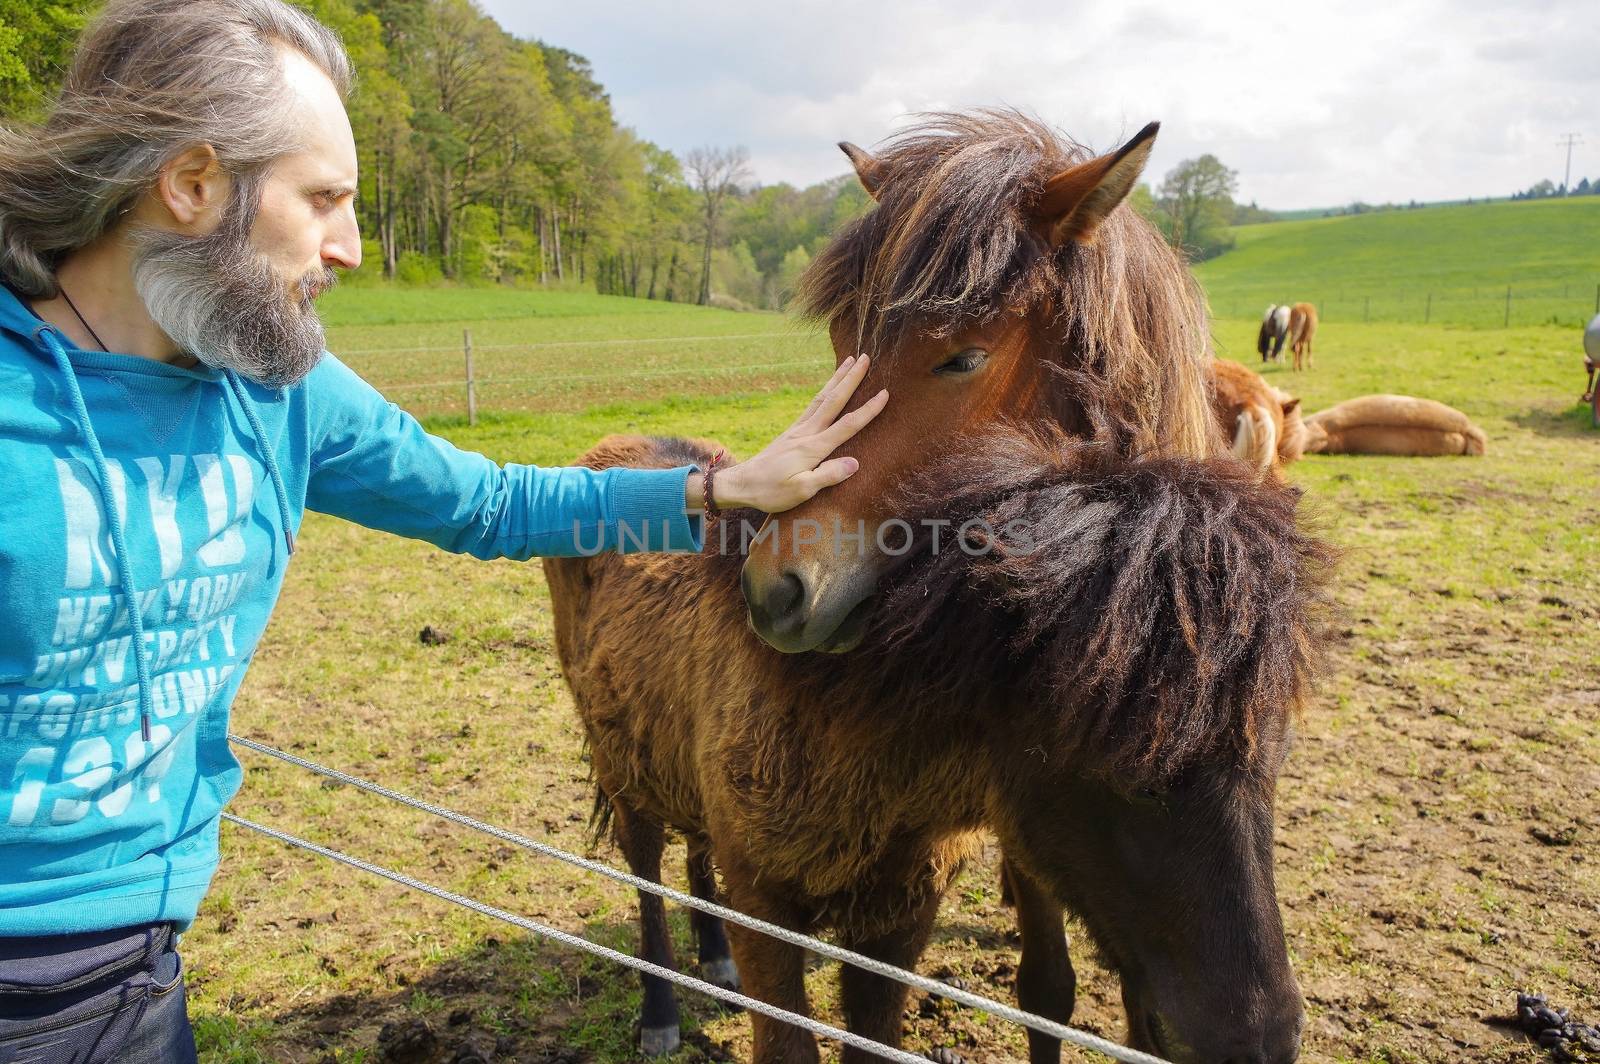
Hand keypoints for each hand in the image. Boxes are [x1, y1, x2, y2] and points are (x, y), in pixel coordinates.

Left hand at [712, 354, 886, 513]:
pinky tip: (828, 389)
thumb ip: (828, 475)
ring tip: (848, 361)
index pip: (847, 425)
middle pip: (833, 400)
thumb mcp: (802, 490)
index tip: (884, 393)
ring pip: (821, 398)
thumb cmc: (771, 491)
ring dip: (837, 378)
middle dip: (851, 378)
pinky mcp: (791, 432)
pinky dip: (824, 392)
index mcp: (813, 447)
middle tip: (865, 357)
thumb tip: (855, 462)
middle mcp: (806, 433)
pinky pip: (812, 406)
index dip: (867, 409)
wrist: (742, 484)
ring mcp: (797, 430)